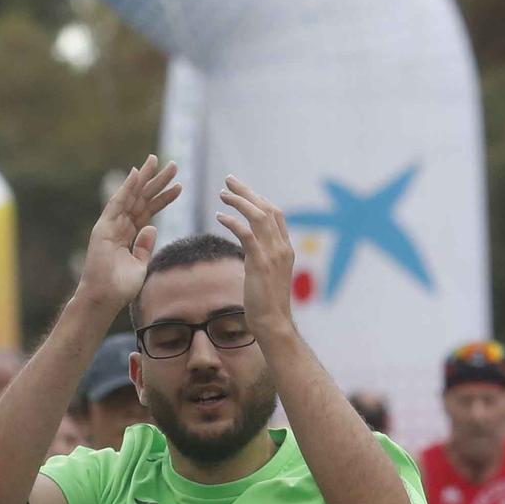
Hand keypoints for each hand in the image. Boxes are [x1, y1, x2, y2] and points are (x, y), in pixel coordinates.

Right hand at [76, 155, 182, 311]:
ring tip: (159, 162)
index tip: (179, 186)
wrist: (104, 299)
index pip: (149, 211)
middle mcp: (119, 226)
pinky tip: (137, 173)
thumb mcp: (140, 264)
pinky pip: (117, 203)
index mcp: (128, 235)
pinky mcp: (103, 228)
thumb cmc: (120, 288)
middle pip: (142, 199)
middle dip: (157, 182)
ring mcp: (110, 226)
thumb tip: (153, 227)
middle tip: (173, 166)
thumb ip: (145, 246)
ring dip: (145, 179)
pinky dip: (126, 188)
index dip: (163, 198)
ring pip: (131, 196)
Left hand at [215, 176, 297, 342]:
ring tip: (222, 194)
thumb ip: (262, 259)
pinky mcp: (260, 262)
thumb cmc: (267, 305)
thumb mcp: (267, 276)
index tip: (243, 190)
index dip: (258, 199)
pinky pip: (246, 234)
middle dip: (247, 191)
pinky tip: (219, 216)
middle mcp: (282, 247)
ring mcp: (273, 254)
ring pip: (258, 216)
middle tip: (229, 180)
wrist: (273, 323)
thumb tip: (250, 251)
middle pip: (267, 208)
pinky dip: (233, 221)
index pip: (275, 214)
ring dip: (239, 201)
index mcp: (285, 248)